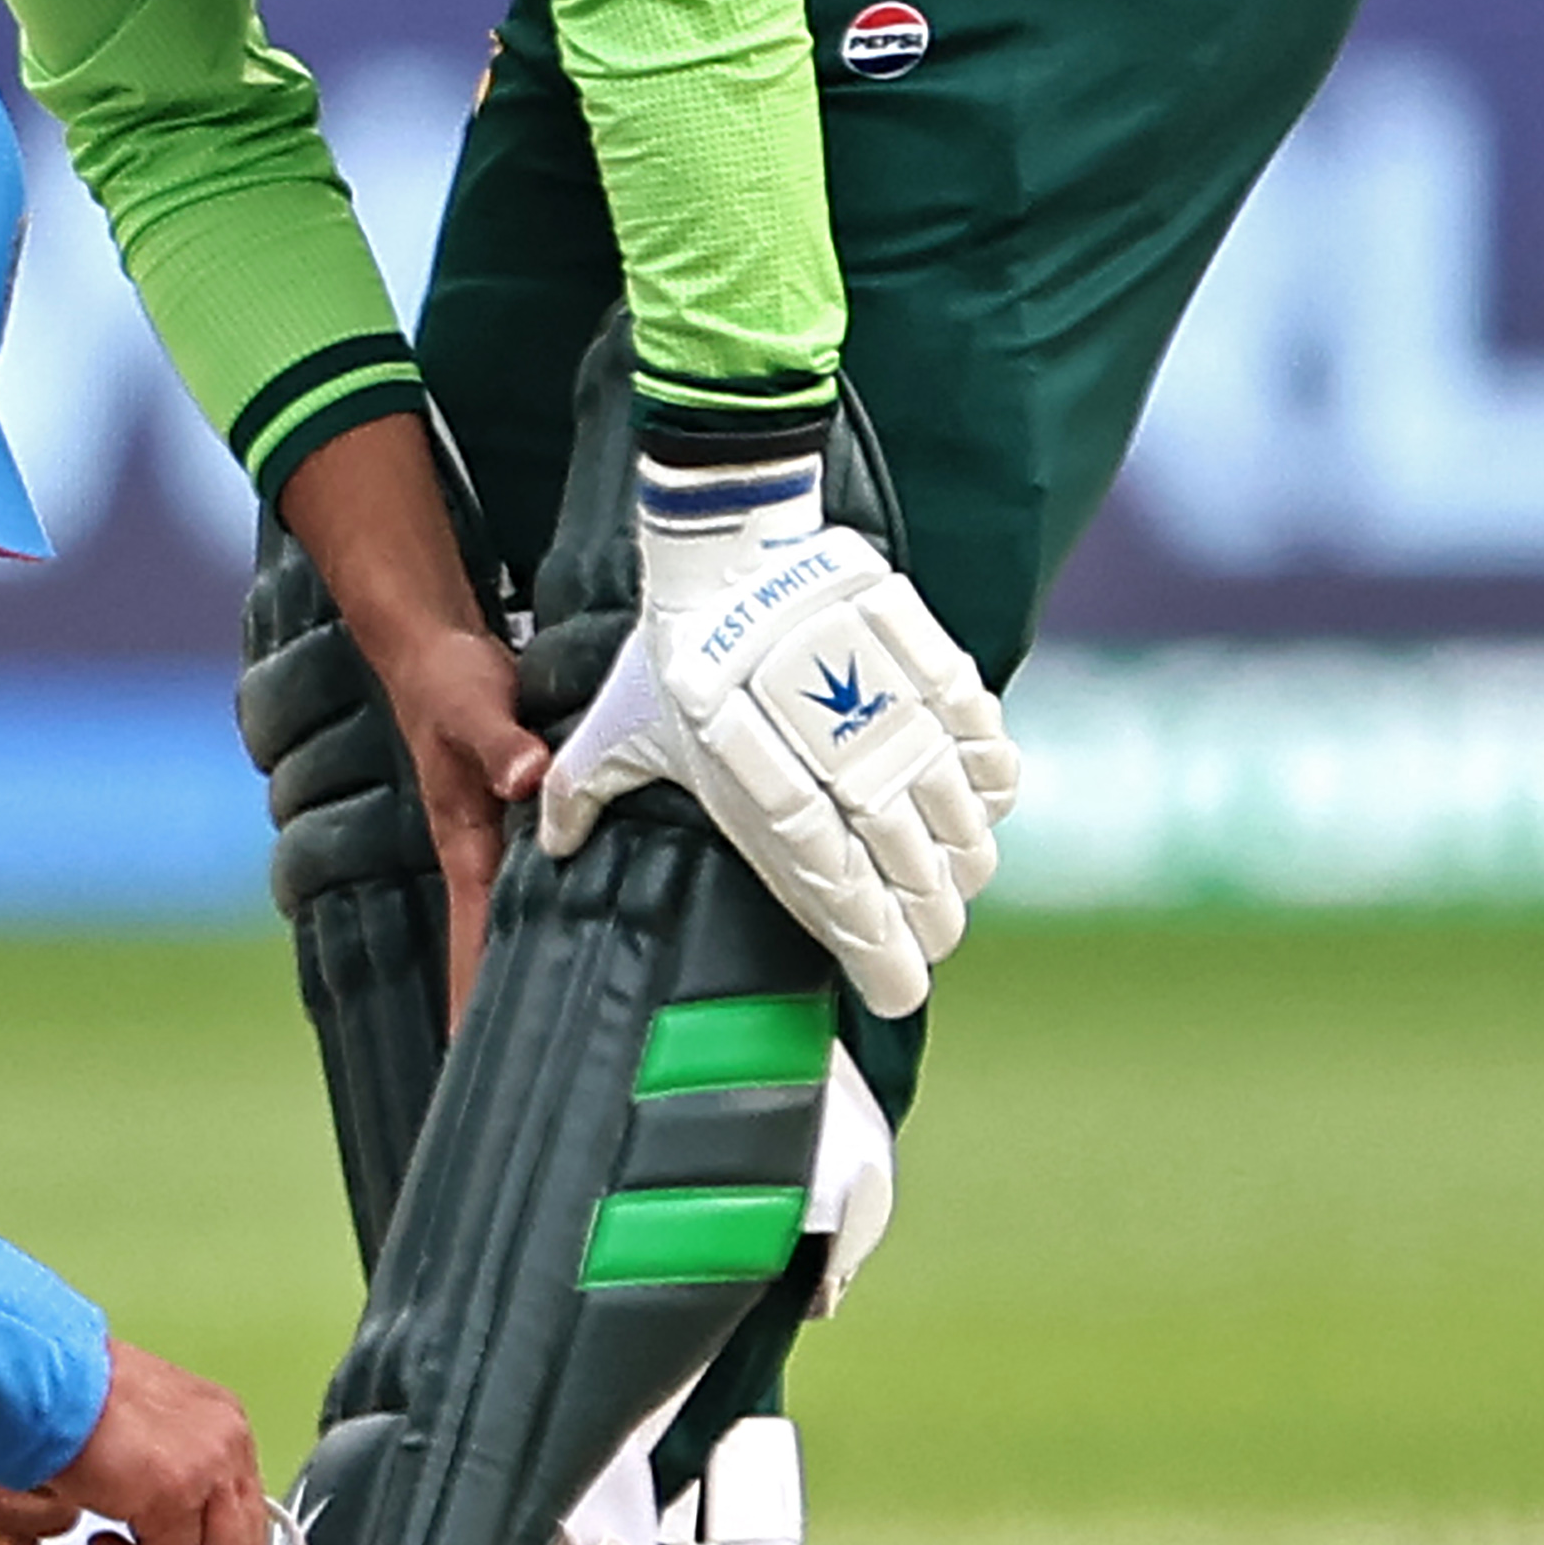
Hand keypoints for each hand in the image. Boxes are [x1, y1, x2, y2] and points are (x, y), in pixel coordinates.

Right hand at [43, 1339, 270, 1544]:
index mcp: (224, 1421)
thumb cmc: (79, 1392)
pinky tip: (103, 1543)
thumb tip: (171, 1510)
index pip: (248, 1503)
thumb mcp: (149, 1422)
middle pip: (244, 1541)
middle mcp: (226, 1444)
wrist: (50, 1380)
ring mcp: (206, 1471)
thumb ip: (174, 1460)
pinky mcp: (174, 1497)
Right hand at [367, 623, 549, 1024]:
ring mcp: (487, 848)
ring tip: (521, 1051)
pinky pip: (516, 901)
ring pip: (496, 934)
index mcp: (466, 846)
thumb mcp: (476, 705)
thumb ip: (503, 744)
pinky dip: (527, 938)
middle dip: (483, 1019)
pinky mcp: (505, 829)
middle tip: (505, 1090)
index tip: (470, 1063)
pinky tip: (551, 959)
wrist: (431, 649)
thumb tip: (528, 778)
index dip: (472, 1000)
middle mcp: (474, 859)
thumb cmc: (451, 680)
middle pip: (479, 956)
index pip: (472, 942)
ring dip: (502, 985)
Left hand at [535, 455, 1020, 1018]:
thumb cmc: (672, 654)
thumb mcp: (619, 731)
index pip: (846, 910)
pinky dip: (992, 788)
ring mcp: (901, 732)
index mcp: (772, 812)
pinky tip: (982, 804)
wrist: (730, 554)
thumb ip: (586, 794)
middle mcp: (846, 781)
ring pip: (962, 830)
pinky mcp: (939, 680)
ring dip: (962, 863)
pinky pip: (991, 757)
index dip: (882, 959)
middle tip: (928, 935)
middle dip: (929, 924)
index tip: (898, 990)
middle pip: (918, 884)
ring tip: (952, 875)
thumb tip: (551, 848)